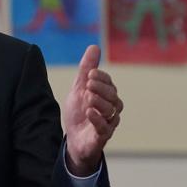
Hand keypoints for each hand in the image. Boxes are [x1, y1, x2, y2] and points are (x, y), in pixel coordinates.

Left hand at [63, 45, 122, 175]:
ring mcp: (108, 123)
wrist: (73, 139)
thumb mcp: (79, 89)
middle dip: (101, 88)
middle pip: (113, 96)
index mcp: (106, 96)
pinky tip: (89, 111)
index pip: (109, 83)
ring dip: (99, 101)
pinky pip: (104, 127)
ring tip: (87, 97)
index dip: (101, 77)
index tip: (89, 74)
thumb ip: (86, 70)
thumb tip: (94, 46)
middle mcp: (111, 109)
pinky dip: (97, 118)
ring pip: (112, 110)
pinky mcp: (102, 136)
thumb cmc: (78, 113)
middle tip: (88, 84)